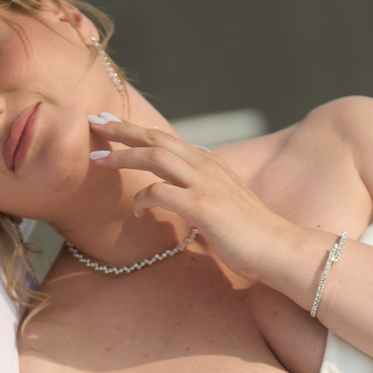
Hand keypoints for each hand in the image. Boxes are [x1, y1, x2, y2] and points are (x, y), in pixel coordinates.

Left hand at [87, 117, 319, 293]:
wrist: (279, 249)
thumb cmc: (250, 236)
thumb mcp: (221, 205)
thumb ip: (198, 194)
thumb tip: (173, 196)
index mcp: (210, 164)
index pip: (166, 139)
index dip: (136, 130)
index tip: (110, 123)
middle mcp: (207, 167)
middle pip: (157, 138)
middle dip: (122, 130)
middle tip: (93, 123)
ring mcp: (206, 185)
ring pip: (156, 157)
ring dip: (124, 156)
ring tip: (98, 160)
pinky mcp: (205, 207)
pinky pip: (162, 193)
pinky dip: (144, 200)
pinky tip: (138, 214)